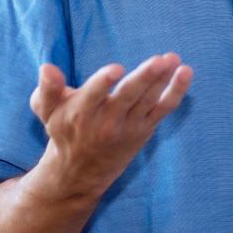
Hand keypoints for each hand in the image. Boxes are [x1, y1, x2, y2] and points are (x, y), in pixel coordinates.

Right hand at [25, 54, 192, 200]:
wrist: (79, 173)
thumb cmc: (64, 130)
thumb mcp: (47, 111)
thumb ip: (47, 89)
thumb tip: (46, 68)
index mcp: (80, 114)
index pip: (93, 96)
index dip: (103, 83)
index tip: (116, 69)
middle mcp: (105, 122)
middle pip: (127, 97)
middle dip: (145, 78)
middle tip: (160, 60)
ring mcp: (128, 126)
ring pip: (149, 101)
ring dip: (163, 80)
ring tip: (174, 60)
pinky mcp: (145, 129)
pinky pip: (164, 109)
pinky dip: (176, 92)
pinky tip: (185, 72)